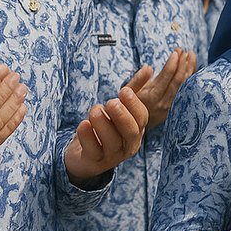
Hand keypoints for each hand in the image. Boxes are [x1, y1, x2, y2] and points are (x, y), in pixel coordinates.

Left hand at [64, 67, 151, 184]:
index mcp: (136, 130)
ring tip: (94, 110)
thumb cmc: (104, 127)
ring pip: (112, 142)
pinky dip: (88, 137)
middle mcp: (127, 145)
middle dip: (122, 116)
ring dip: (103, 124)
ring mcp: (111, 156)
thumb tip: (148, 68)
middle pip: (131, 133)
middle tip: (111, 102)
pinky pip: (93, 151)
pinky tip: (83, 124)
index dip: (134, 105)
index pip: (142, 118)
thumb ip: (132, 89)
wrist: (82, 154)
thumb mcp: (117, 107)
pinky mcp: (94, 162)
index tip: (123, 91)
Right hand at [132, 49, 196, 128]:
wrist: (132, 124)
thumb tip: (148, 67)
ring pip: (184, 86)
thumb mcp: (127, 91)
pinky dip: (189, 78)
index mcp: (151, 97)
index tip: (176, 52)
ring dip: (189, 69)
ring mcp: (170, 107)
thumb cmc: (128, 103)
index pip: (166, 77)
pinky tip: (191, 68)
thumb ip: (138, 79)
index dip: (172, 64)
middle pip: (177, 81)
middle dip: (182, 64)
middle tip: (184, 51)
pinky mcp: (174, 108)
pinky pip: (185, 91)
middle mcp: (163, 103)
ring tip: (191, 55)